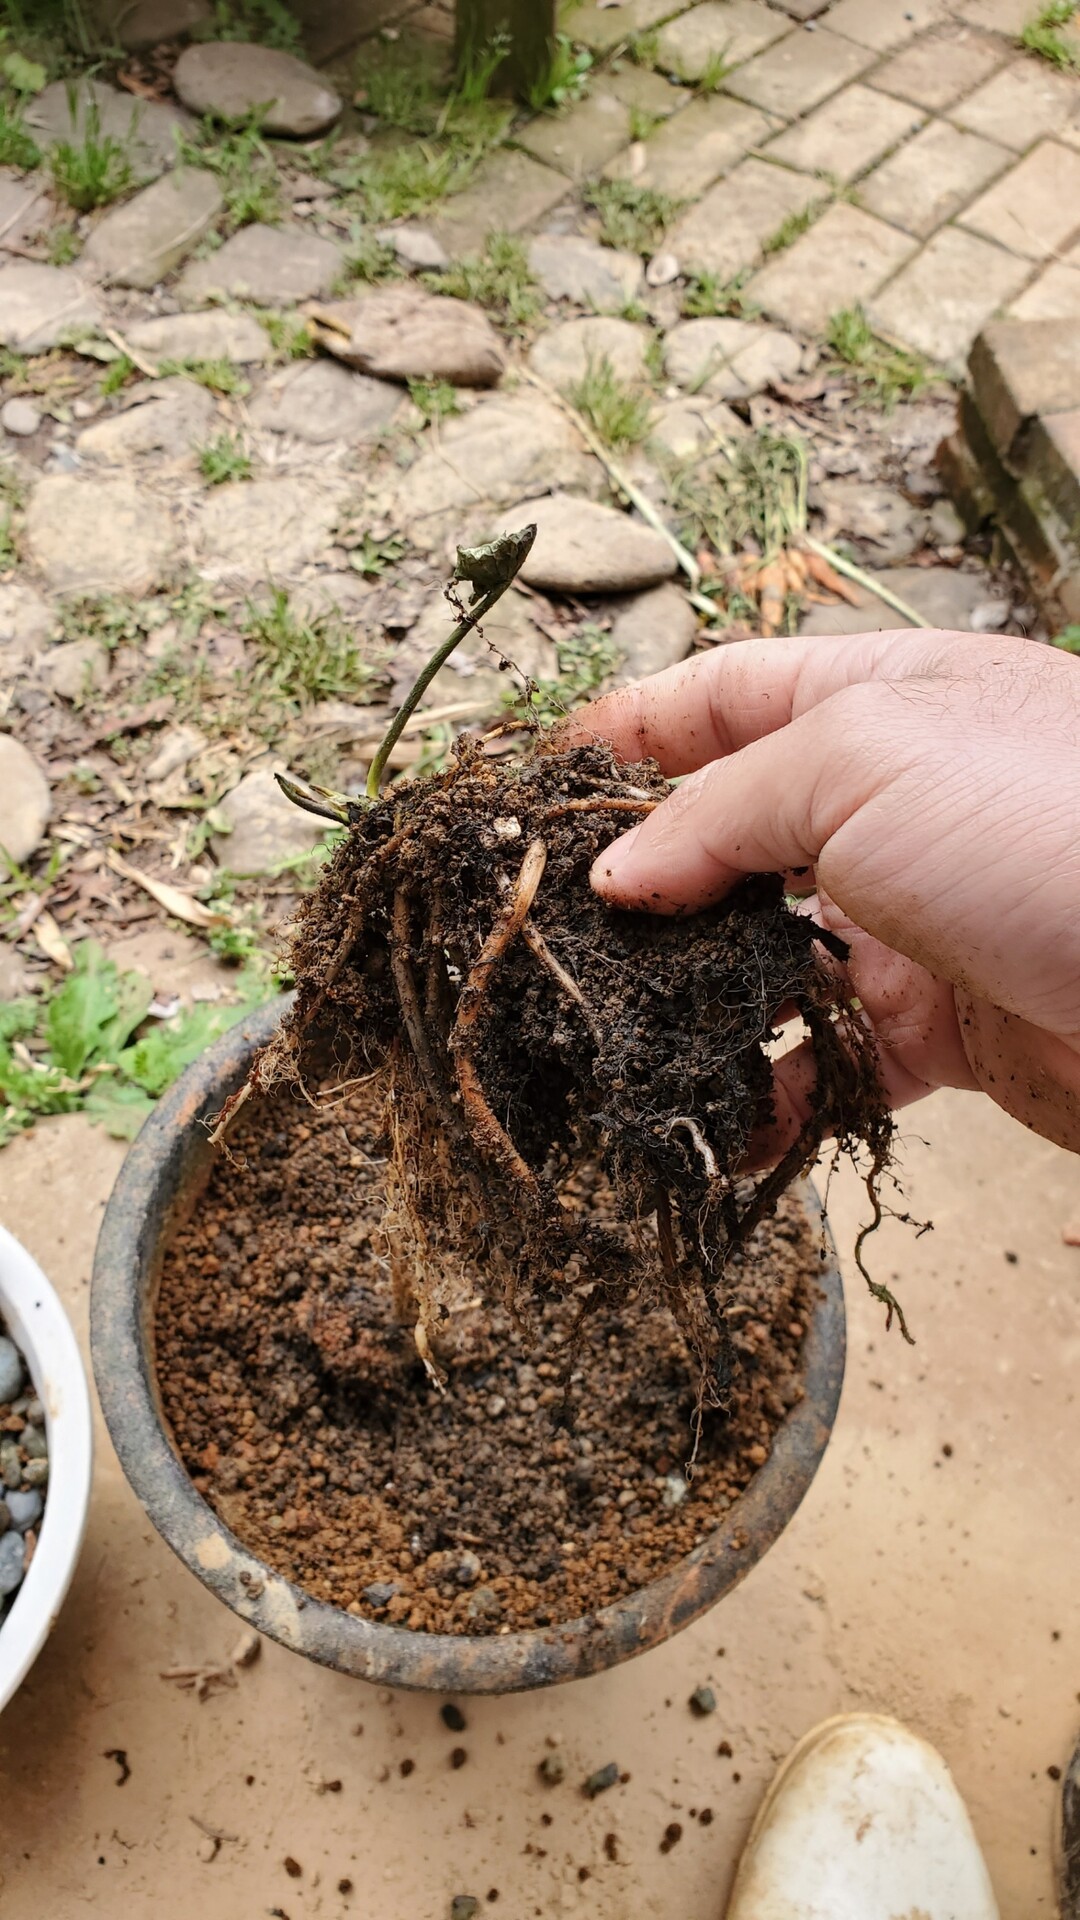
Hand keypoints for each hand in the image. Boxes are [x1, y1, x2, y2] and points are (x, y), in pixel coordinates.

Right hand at [564, 630, 1079, 1159]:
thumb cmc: (1044, 833)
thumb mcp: (862, 765)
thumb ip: (722, 810)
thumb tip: (617, 877)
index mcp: (885, 699)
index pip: (727, 695)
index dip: (631, 731)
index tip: (537, 785)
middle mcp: (897, 802)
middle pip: (734, 828)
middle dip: (643, 873)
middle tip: (552, 926)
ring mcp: (916, 917)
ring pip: (766, 952)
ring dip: (691, 993)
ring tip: (610, 1031)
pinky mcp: (940, 1028)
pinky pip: (829, 1060)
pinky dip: (768, 1092)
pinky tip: (712, 1122)